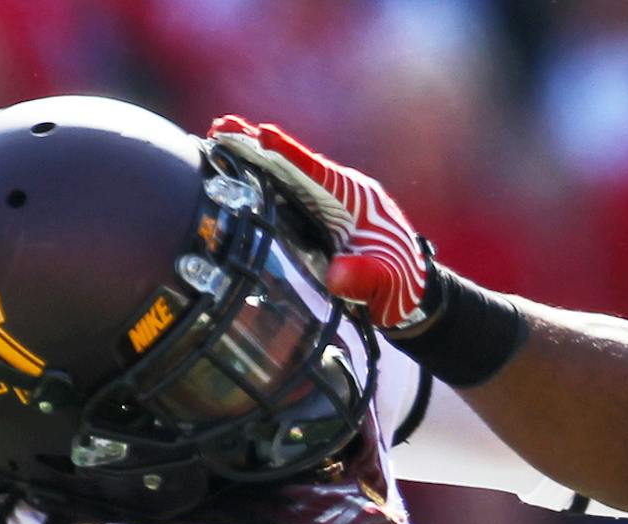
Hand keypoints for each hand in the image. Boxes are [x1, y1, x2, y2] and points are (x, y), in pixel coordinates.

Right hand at [207, 115, 428, 328]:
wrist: (411, 291)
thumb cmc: (400, 284)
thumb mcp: (386, 283)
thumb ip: (364, 278)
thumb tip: (337, 276)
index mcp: (357, 198)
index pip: (319, 172)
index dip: (290, 154)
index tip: (264, 135)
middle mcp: (340, 192)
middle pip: (294, 164)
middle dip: (259, 146)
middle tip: (222, 127)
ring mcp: (327, 201)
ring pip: (285, 172)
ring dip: (253, 156)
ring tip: (217, 137)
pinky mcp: (317, 214)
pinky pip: (285, 189)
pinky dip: (259, 176)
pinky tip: (233, 169)